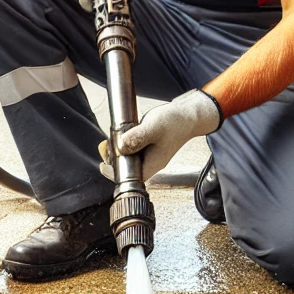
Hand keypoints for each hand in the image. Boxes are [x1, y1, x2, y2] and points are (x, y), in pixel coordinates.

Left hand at [99, 89, 222, 180]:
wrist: (190, 114)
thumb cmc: (176, 122)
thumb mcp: (154, 127)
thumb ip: (137, 138)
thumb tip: (120, 147)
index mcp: (152, 164)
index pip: (129, 178)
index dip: (114, 172)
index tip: (104, 163)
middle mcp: (150, 162)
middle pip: (126, 168)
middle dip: (114, 157)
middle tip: (108, 144)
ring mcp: (150, 155)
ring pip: (128, 157)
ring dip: (119, 148)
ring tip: (117, 136)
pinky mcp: (149, 146)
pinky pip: (133, 148)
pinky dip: (126, 141)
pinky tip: (126, 131)